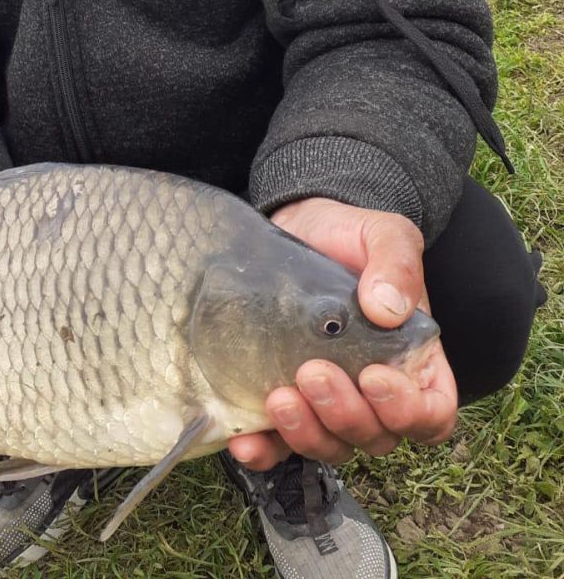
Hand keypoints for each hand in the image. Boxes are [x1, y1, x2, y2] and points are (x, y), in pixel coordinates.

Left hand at [227, 197, 456, 470]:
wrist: (297, 225)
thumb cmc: (349, 235)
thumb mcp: (384, 234)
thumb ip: (397, 263)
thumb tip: (387, 310)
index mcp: (413, 360)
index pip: (430, 413)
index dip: (409, 412)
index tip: (374, 377)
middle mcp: (374, 392)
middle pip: (376, 435)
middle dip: (346, 414)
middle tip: (313, 371)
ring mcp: (327, 401)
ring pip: (330, 445)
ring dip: (307, 432)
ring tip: (279, 397)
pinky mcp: (285, 399)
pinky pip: (279, 444)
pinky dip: (265, 450)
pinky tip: (244, 440)